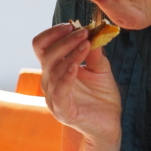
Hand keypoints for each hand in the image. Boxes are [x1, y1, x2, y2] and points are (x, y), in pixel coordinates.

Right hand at [32, 23, 121, 150]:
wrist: (109, 125)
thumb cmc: (102, 98)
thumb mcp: (101, 70)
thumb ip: (95, 53)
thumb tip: (94, 31)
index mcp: (55, 70)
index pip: (42, 47)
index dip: (52, 33)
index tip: (71, 24)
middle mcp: (49, 82)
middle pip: (46, 55)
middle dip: (64, 40)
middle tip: (83, 31)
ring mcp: (53, 97)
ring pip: (53, 70)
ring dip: (69, 53)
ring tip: (86, 43)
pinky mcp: (62, 111)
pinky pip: (59, 90)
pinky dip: (67, 75)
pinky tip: (77, 66)